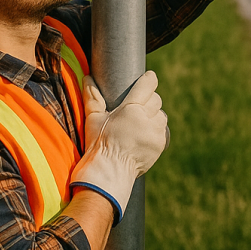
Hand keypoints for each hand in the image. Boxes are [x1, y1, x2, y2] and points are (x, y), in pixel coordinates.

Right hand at [70, 70, 168, 220]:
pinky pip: (162, 130)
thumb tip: (88, 77)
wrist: (109, 173)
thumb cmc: (98, 144)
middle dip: (148, 101)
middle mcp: (146, 119)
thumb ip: (92, 97)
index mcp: (131, 109)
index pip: (148, 85)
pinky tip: (144, 134)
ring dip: (153, 116)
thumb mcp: (93, 119)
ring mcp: (155, 133)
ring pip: (161, 115)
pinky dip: (155, 130)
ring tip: (140, 122)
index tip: (148, 78)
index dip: (149, 80)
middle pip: (156, 100)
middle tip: (137, 107)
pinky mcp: (160, 144)